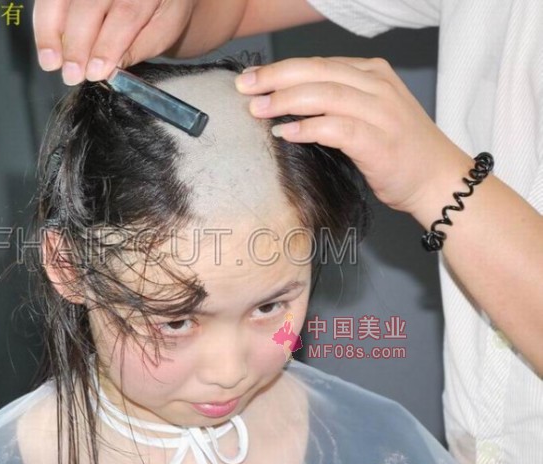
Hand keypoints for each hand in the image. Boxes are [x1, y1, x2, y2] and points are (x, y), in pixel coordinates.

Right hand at [33, 0, 196, 84]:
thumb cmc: (161, 10)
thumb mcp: (163, 30)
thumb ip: (137, 48)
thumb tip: (109, 70)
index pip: (125, 13)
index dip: (107, 45)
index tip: (95, 72)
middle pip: (89, 4)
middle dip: (77, 43)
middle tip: (72, 75)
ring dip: (50, 31)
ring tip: (50, 62)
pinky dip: (43, 21)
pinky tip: (46, 45)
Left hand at [235, 57, 472, 215]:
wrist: (438, 180)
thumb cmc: (398, 150)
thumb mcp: (367, 113)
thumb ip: (334, 103)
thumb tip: (284, 103)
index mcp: (372, 74)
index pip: (318, 64)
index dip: (280, 69)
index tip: (251, 77)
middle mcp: (378, 86)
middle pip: (317, 73)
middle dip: (275, 78)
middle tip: (245, 88)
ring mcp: (381, 113)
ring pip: (325, 95)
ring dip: (286, 101)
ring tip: (258, 110)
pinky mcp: (380, 142)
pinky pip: (337, 129)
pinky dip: (309, 129)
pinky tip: (286, 133)